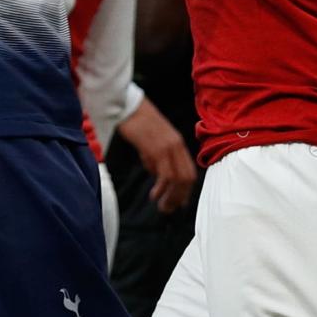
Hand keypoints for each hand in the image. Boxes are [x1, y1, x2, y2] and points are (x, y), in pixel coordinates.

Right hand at [119, 97, 197, 212]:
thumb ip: (155, 158)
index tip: (178, 203)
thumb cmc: (136, 123)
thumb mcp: (150, 143)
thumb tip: (156, 175)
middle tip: (169, 209)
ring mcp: (169, 147)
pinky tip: (154, 195)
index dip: (185, 190)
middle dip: (179, 197)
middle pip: (187, 178)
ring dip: (171, 197)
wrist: (128, 106)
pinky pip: (166, 174)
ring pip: (179, 179)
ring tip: (162, 206)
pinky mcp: (158, 149)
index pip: (189, 171)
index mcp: (178, 143)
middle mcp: (177, 146)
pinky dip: (162, 189)